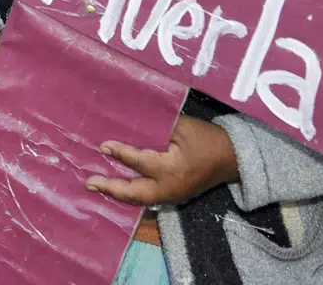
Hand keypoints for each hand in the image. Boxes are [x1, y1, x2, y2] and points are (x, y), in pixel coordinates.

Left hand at [86, 115, 239, 206]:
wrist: (232, 158)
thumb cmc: (206, 138)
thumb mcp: (182, 127)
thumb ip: (156, 127)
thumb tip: (128, 122)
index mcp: (172, 169)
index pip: (139, 162)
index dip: (120, 153)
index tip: (103, 145)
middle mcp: (170, 188)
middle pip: (135, 193)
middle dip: (111, 188)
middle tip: (90, 182)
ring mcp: (172, 196)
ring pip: (140, 200)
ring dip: (119, 193)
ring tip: (98, 186)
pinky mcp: (174, 197)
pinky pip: (148, 199)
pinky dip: (131, 194)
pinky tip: (118, 188)